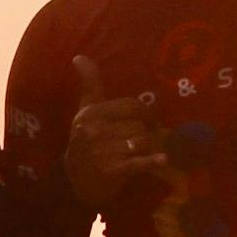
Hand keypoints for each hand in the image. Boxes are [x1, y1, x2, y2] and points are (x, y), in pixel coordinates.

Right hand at [58, 55, 166, 209]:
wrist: (74, 180)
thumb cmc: (84, 140)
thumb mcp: (84, 111)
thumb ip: (89, 84)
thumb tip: (79, 56)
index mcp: (92, 114)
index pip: (131, 105)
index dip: (146, 112)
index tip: (149, 120)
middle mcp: (96, 132)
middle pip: (139, 125)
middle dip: (148, 131)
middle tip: (151, 136)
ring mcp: (104, 152)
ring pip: (142, 142)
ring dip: (151, 146)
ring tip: (152, 148)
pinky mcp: (113, 171)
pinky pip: (139, 162)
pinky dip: (153, 161)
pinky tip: (162, 160)